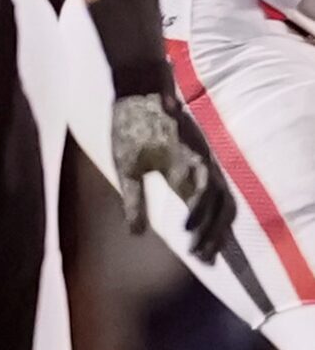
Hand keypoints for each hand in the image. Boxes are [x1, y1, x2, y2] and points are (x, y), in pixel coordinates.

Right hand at [111, 89, 236, 263]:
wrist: (136, 90)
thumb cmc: (130, 127)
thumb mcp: (127, 171)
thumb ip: (135, 202)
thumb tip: (136, 234)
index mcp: (186, 175)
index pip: (205, 211)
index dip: (208, 236)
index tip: (203, 260)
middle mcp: (201, 169)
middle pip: (222, 209)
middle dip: (214, 237)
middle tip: (204, 260)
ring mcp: (201, 159)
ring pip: (219, 200)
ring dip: (210, 227)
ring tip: (197, 248)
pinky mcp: (195, 150)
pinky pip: (206, 184)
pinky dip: (200, 207)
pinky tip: (188, 224)